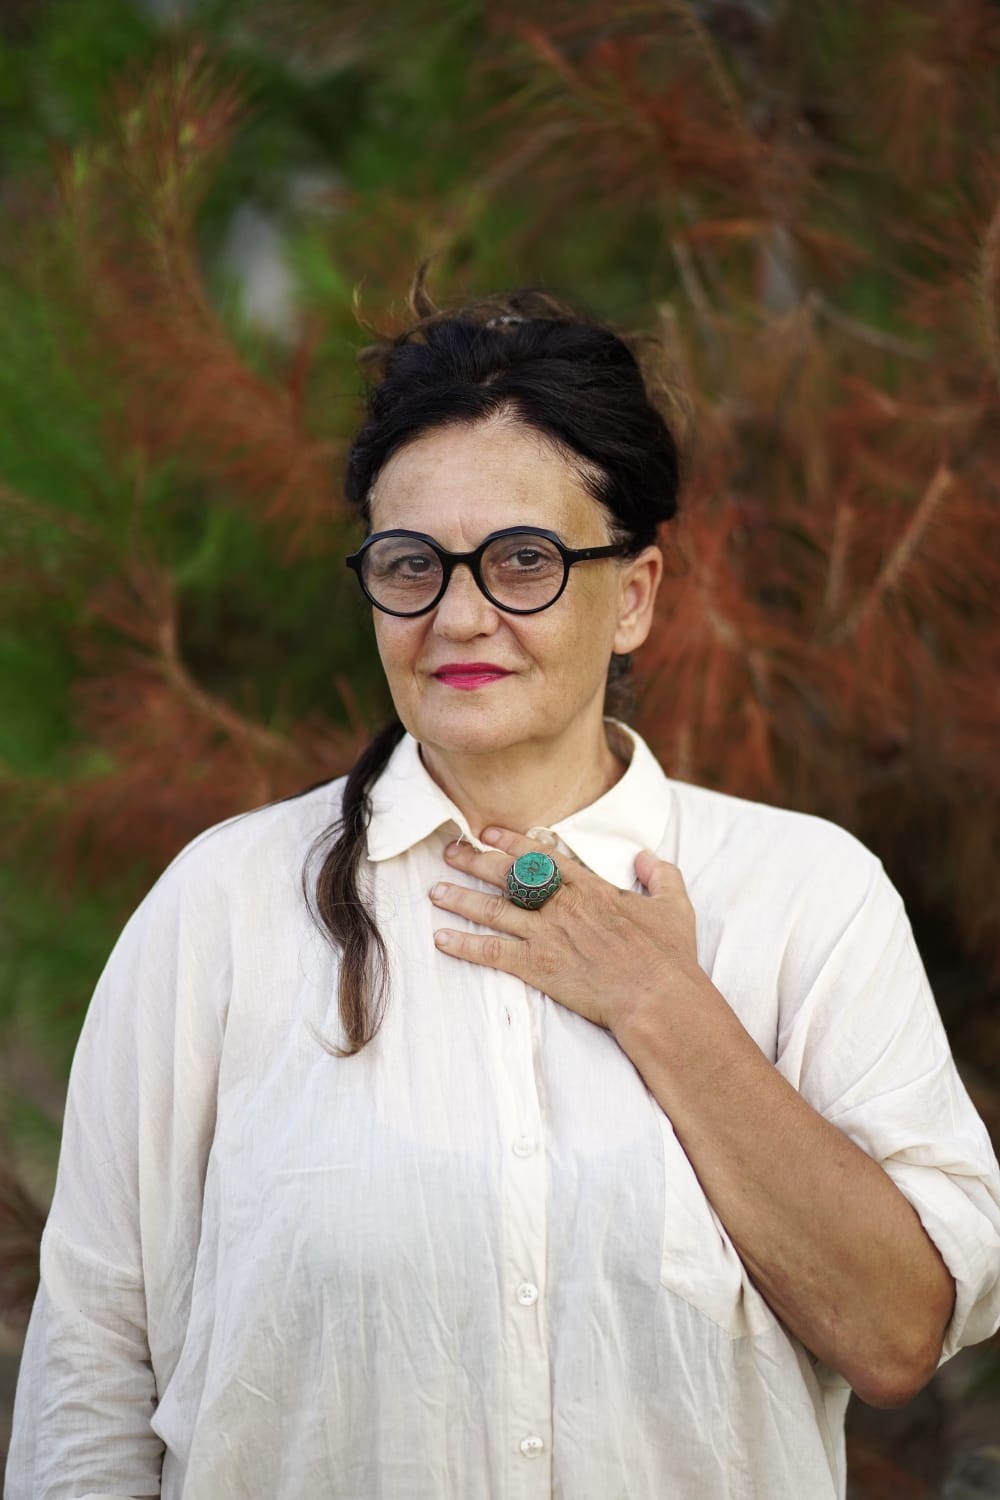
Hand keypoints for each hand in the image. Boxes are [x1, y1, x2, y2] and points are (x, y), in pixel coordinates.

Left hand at [430, 826, 707, 1033]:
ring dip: (461, 899)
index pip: (541, 855)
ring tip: (435, 891)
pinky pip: (494, 953)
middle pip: (508, 876)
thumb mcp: (674, 905)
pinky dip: (466, 946)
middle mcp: (562, 906)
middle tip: (450, 852)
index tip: (487, 831)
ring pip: (494, 911)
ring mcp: (548, 936)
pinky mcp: (539, 968)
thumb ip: (660, 874)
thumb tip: (646, 855)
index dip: (510, 841)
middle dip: (475, 862)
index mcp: (590, 888)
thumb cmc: (668, 956)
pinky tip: (441, 939)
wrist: (657, 997)